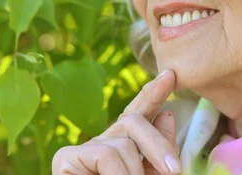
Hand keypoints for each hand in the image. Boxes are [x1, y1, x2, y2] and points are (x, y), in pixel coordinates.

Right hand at [51, 69, 181, 174]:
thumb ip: (159, 151)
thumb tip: (168, 115)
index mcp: (125, 147)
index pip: (138, 114)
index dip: (152, 94)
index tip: (171, 76)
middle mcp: (104, 142)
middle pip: (133, 121)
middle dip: (157, 144)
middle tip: (175, 172)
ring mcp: (84, 149)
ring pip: (123, 142)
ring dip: (136, 174)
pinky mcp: (66, 158)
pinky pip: (106, 154)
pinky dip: (120, 174)